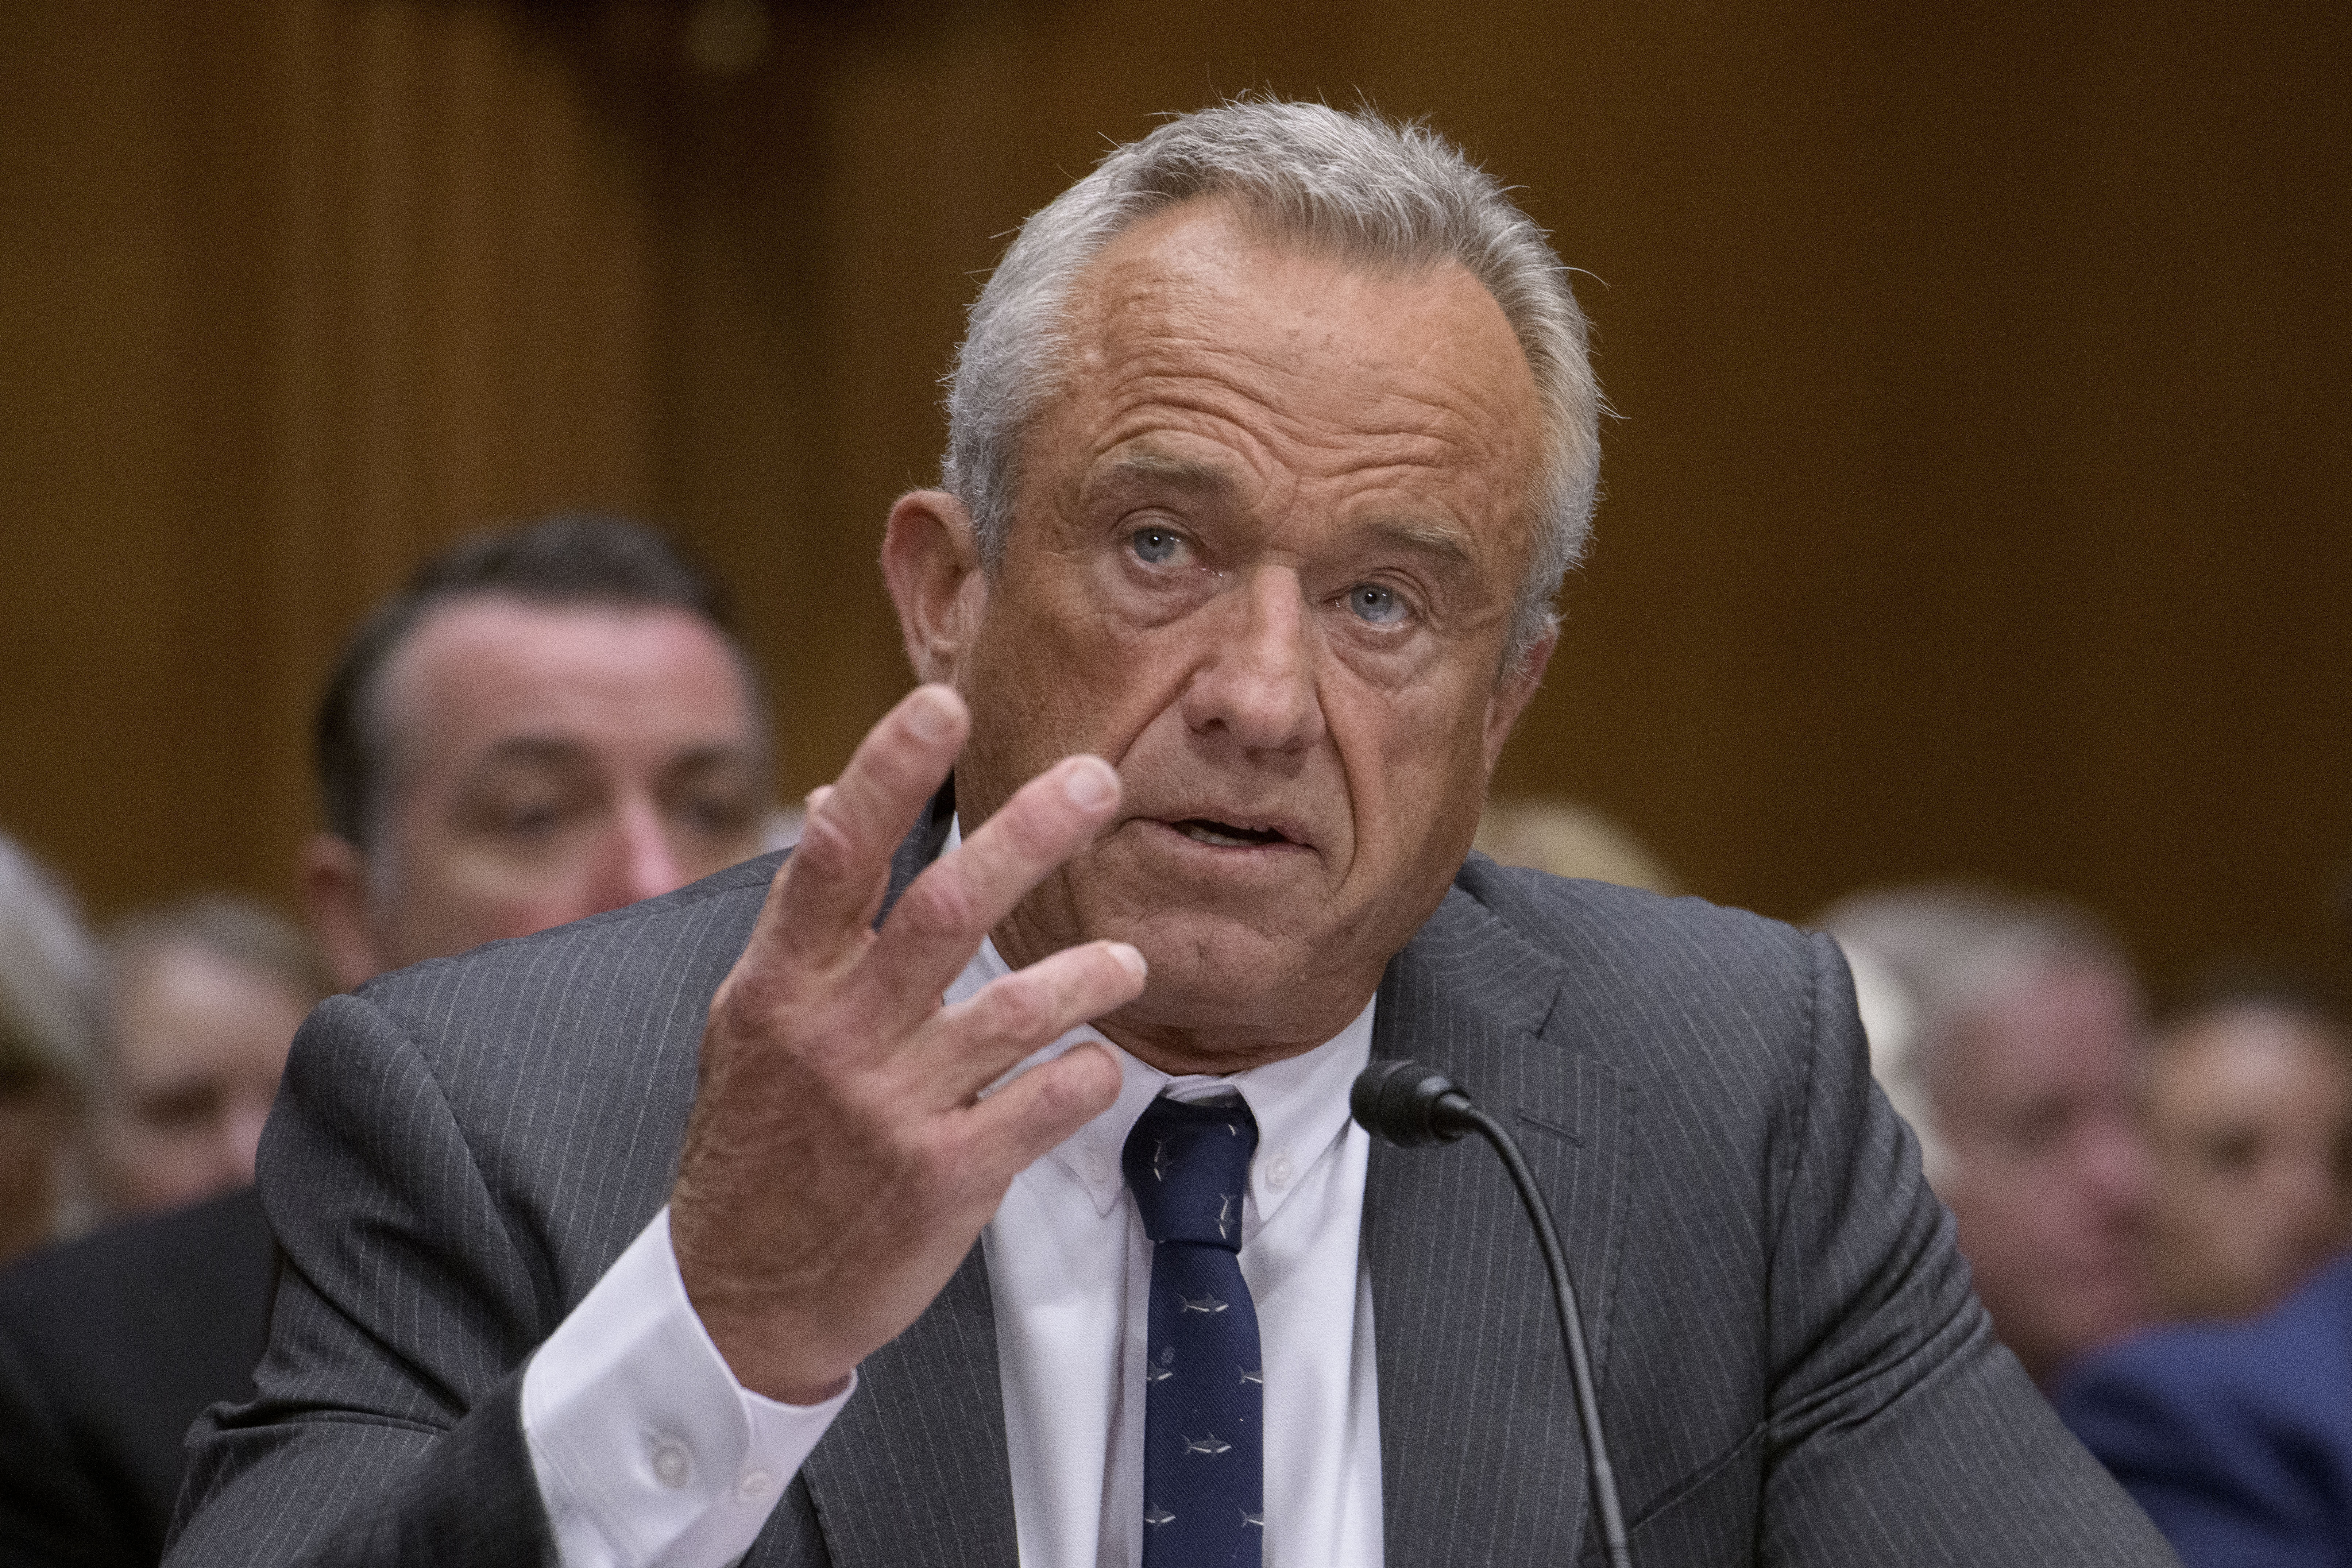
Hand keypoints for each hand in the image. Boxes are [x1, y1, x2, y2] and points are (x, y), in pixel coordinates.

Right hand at [669, 684, 1142, 1403]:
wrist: (742, 1292)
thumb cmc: (758, 1138)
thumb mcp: (752, 1021)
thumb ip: (803, 919)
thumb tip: (824, 797)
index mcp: (780, 986)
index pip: (835, 855)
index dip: (888, 772)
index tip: (944, 703)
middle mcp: (835, 1036)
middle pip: (945, 908)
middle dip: (1030, 835)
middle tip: (1099, 780)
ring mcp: (892, 1108)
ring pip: (1012, 1010)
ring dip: (1085, 975)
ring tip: (1129, 959)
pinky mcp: (945, 1178)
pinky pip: (1042, 1106)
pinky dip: (1084, 1076)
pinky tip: (1095, 1064)